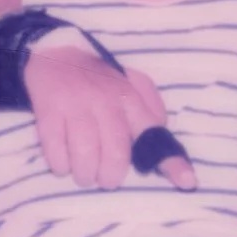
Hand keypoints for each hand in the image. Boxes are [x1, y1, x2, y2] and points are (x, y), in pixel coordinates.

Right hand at [23, 45, 196, 191]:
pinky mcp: (49, 110)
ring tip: (83, 174)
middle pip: (116, 154)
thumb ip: (151, 110)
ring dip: (84, 174)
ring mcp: (76, 106)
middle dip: (110, 177)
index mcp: (130, 98)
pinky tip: (63, 161)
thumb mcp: (132, 85)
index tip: (187, 182)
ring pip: (85, 156)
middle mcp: (106, 101)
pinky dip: (60, 165)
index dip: (171, 161)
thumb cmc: (99, 79)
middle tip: (105, 178)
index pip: (154, 132)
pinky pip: (56, 151)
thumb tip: (163, 138)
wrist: (55, 53)